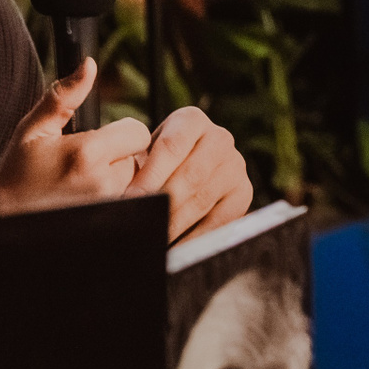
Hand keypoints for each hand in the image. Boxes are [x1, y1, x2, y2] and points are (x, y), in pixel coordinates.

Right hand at [0, 60, 152, 215]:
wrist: (3, 226)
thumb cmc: (15, 177)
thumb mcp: (33, 129)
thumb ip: (65, 95)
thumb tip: (89, 65)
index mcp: (87, 153)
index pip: (137, 131)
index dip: (120, 132)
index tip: (98, 140)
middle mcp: (104, 183)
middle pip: (139, 157)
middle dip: (118, 157)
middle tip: (84, 165)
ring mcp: (109, 208)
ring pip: (136, 182)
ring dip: (118, 180)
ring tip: (83, 185)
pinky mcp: (112, 224)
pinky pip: (131, 205)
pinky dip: (117, 201)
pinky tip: (87, 202)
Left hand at [124, 105, 252, 244]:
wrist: (185, 169)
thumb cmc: (155, 163)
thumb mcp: (144, 153)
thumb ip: (132, 164)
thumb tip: (125, 194)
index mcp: (191, 120)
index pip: (171, 146)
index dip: (151, 175)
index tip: (133, 199)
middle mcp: (219, 138)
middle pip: (190, 175)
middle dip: (163, 203)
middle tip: (142, 224)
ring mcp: (235, 166)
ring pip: (202, 199)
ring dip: (176, 223)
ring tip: (154, 238)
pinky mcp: (243, 193)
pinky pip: (219, 220)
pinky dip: (196, 237)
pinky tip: (177, 248)